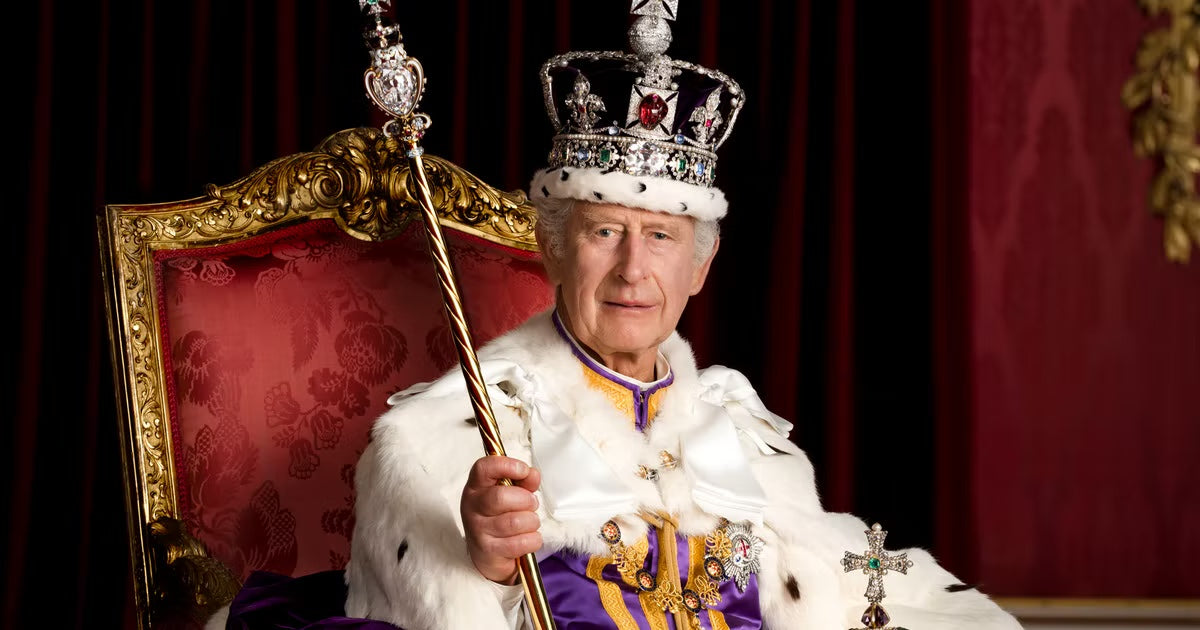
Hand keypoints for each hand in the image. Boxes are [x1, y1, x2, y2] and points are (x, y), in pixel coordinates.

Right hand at [460, 456, 542, 583]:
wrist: (487, 554)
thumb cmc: (499, 518)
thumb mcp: (510, 494)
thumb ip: (523, 482)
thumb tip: (532, 474)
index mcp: (476, 487)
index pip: (483, 468)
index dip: (506, 465)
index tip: (523, 470)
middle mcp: (472, 507)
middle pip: (500, 497)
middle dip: (526, 500)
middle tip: (532, 504)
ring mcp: (478, 530)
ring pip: (514, 521)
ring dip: (531, 521)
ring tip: (530, 522)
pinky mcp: (488, 551)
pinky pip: (521, 542)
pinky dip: (533, 539)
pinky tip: (527, 538)